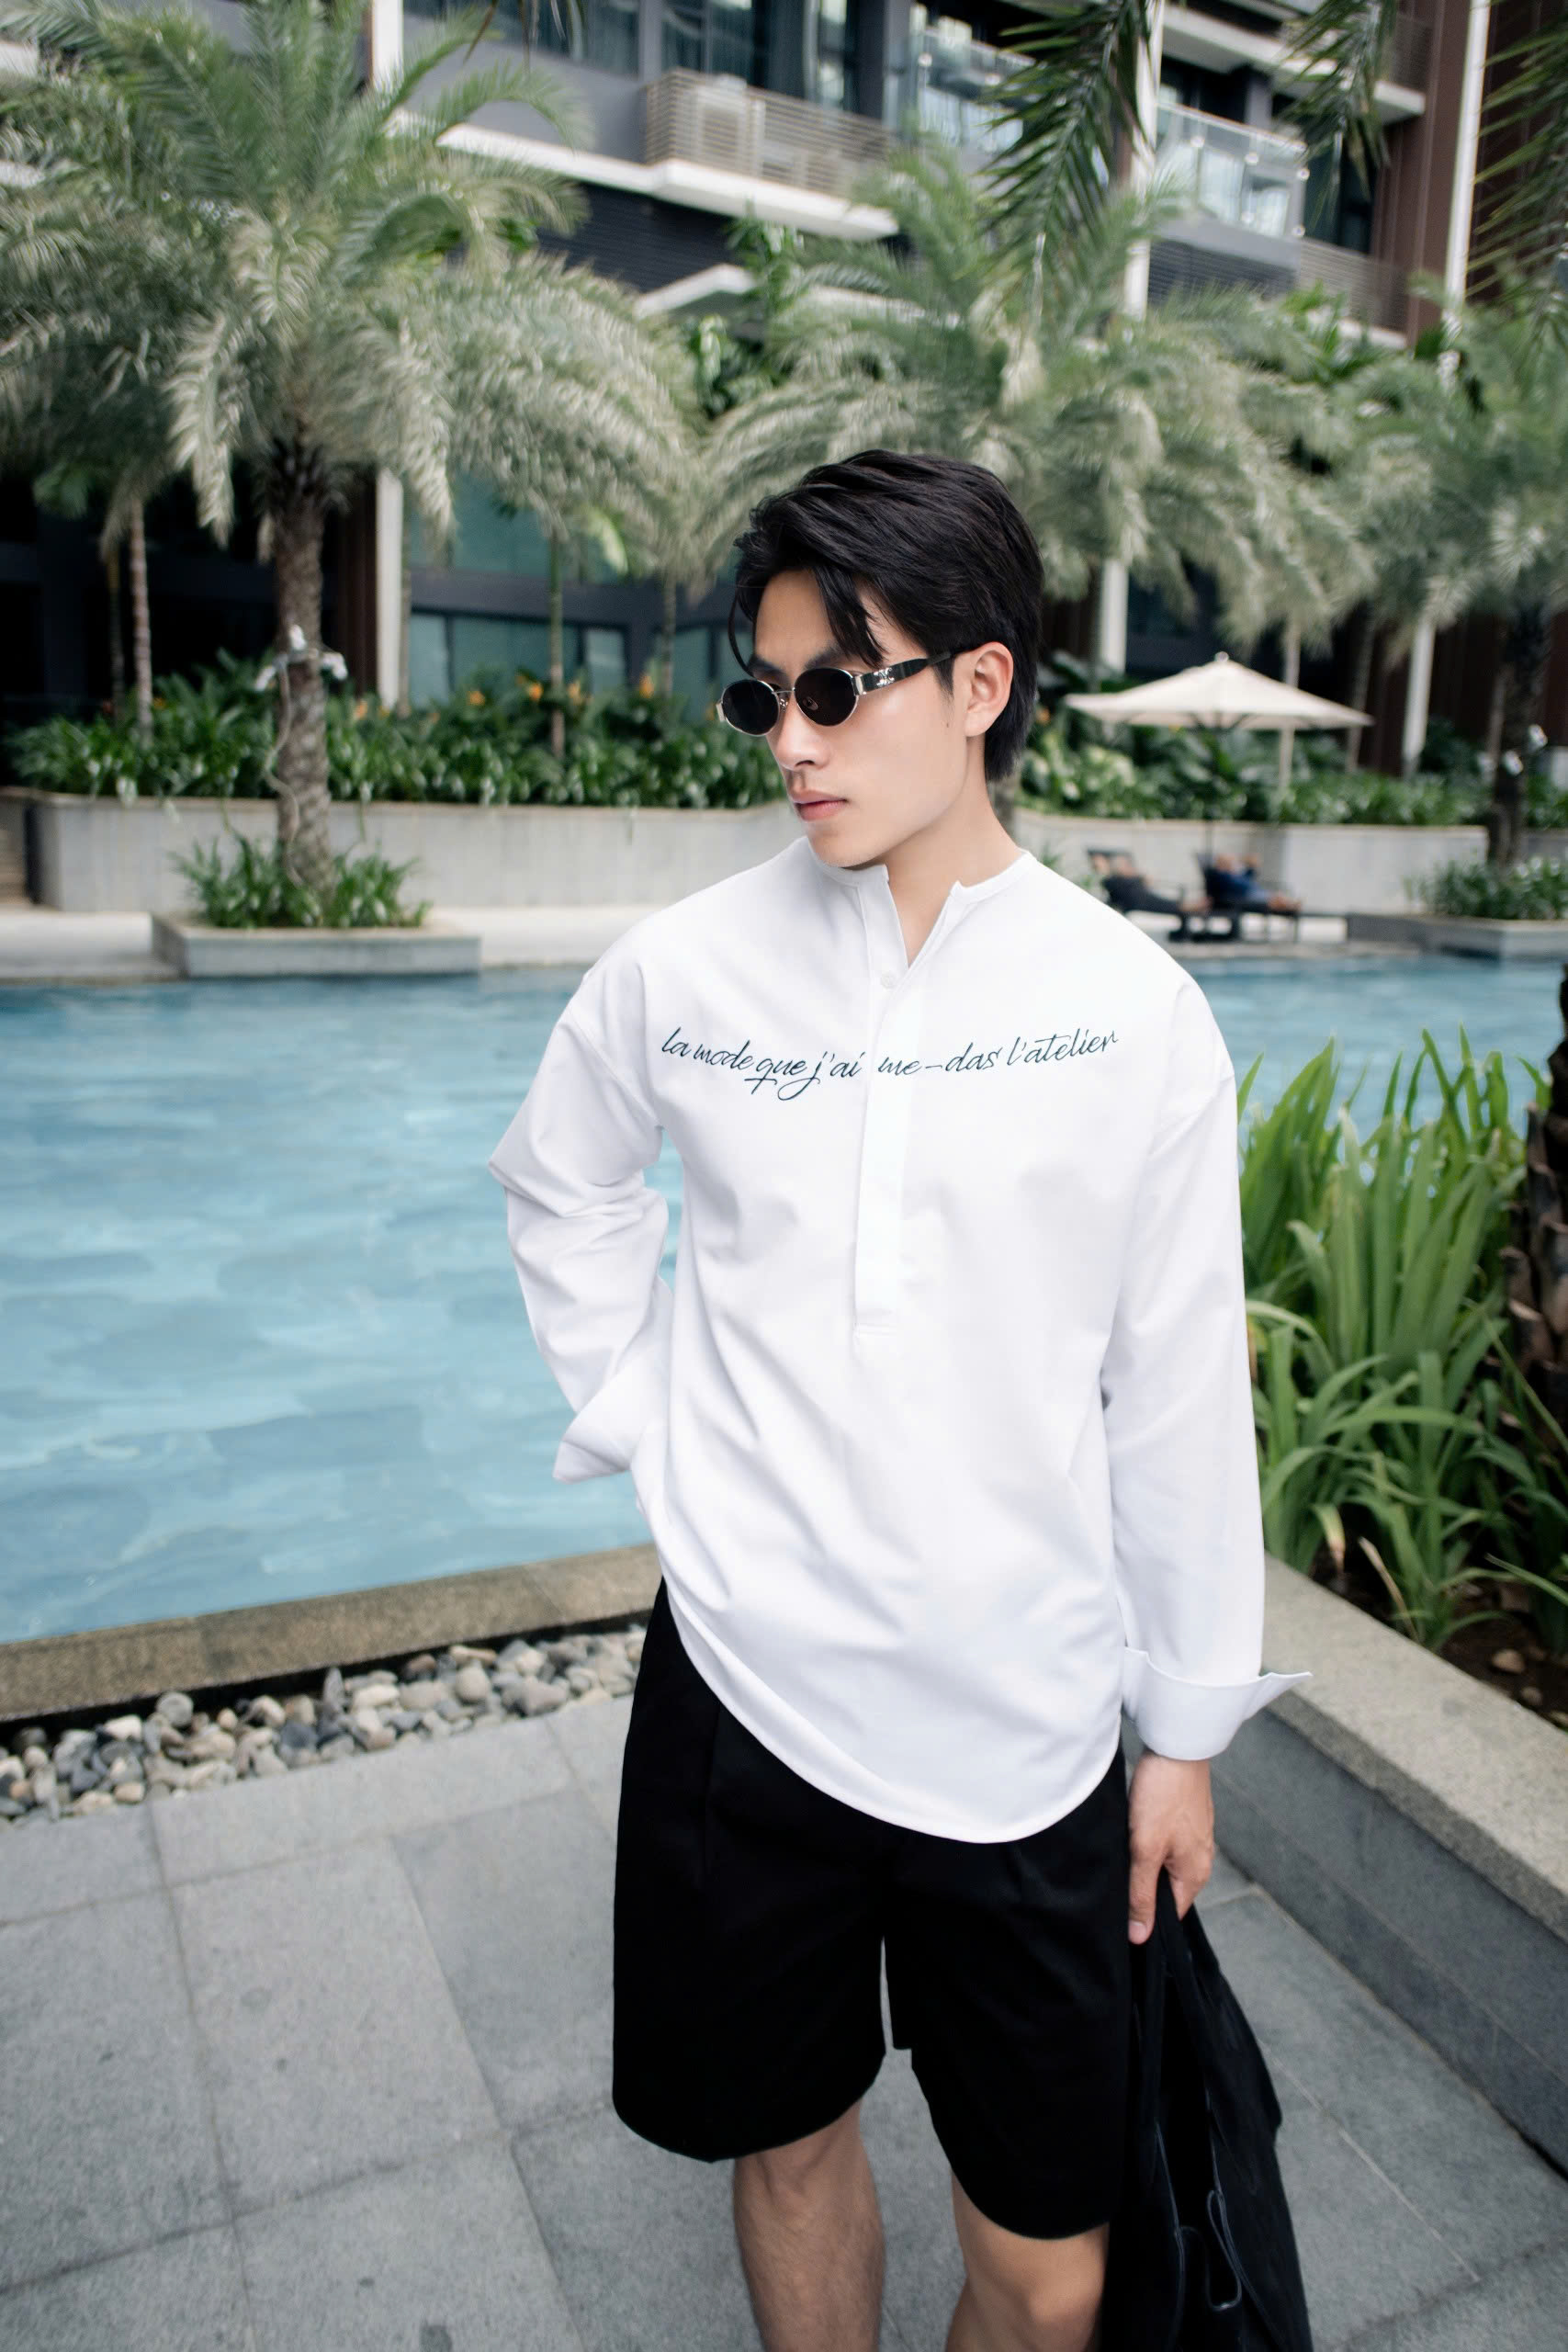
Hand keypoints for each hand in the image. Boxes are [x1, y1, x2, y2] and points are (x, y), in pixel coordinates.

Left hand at [1127, 1752, 1213, 1943]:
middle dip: (1141, 1887)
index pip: (1170, 1914)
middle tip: (1115, 1877)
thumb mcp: (1145, 1849)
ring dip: (1142, 1862)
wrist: (1175, 1746)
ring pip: (1162, 1864)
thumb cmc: (1163, 1795)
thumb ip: (1141, 1893)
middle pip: (1166, 1889)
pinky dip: (1148, 1841)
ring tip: (1123, 1849)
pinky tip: (1133, 1829)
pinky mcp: (1185, 1819)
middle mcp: (1199, 1859)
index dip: (1144, 1917)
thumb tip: (1140, 1936)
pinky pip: (1165, 1843)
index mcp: (1195, 1874)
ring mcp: (1194, 1837)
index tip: (1119, 1912)